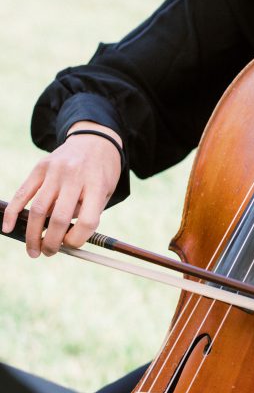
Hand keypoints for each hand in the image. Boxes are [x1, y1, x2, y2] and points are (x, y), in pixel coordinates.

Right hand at [2, 121, 122, 258]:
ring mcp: (55, 171)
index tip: (73, 245)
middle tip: (49, 253)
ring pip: (39, 209)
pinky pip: (23, 193)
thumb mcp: (105, 191)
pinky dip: (13, 212)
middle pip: (59, 218)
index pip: (88, 220)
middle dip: (52, 243)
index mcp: (97, 184)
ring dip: (33, 235)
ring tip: (34, 250)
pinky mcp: (40, 167)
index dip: (78, 239)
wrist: (95, 139)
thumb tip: (64, 240)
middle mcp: (75, 177)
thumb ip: (88, 213)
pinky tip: (8, 228)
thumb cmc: (101, 171)